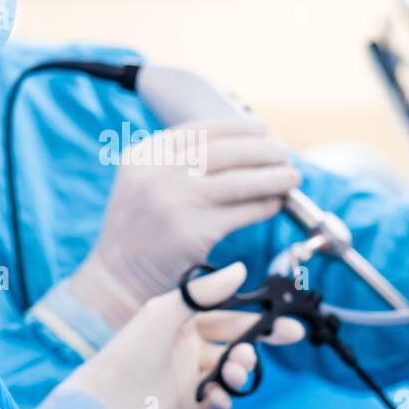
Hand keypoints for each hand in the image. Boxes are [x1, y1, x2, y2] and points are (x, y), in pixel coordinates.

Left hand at [61, 263, 303, 408]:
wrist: (103, 403)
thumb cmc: (129, 351)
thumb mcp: (165, 312)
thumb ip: (203, 293)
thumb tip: (241, 269)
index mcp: (185, 327)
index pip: (229, 318)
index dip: (258, 318)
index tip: (286, 319)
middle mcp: (191, 353)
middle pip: (237, 346)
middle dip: (260, 342)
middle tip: (289, 336)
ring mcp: (192, 384)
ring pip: (231, 374)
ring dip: (241, 369)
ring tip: (234, 369)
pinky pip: (217, 405)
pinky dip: (222, 401)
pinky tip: (215, 396)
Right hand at [69, 118, 299, 326]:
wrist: (116, 282)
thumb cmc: (137, 234)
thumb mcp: (141, 184)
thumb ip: (174, 162)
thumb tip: (236, 145)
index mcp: (143, 156)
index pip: (199, 129)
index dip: (237, 127)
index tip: (261, 129)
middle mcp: (156, 174)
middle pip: (225, 152)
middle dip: (262, 150)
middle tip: (284, 152)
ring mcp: (174, 202)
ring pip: (239, 181)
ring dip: (272, 177)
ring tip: (292, 177)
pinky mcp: (193, 232)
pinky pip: (241, 213)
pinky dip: (263, 206)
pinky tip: (275, 204)